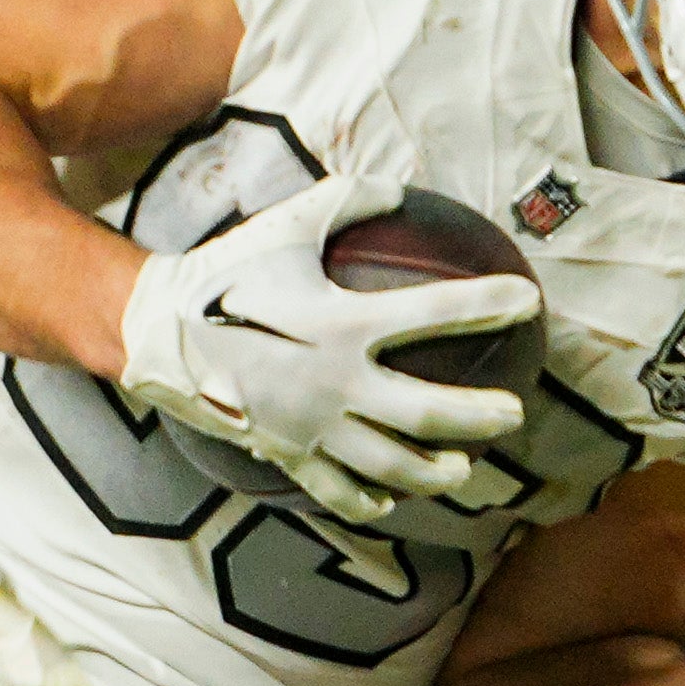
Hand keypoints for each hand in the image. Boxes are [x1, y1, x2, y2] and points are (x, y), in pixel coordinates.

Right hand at [118, 173, 538, 526]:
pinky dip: (369, 499)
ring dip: (436, 472)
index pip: (435, 311)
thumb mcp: (289, 223)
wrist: (156, 332)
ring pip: (391, 467)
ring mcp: (311, 427)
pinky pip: (337, 490)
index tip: (529, 298)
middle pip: (428, 414)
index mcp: (342, 322)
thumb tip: (404, 186)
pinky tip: (391, 500)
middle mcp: (335, 383)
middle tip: (515, 413)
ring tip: (465, 469)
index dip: (487, 304)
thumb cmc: (228, 271)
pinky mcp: (287, 453)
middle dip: (480, 417)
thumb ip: (351, 199)